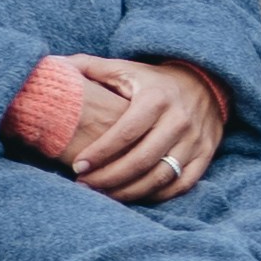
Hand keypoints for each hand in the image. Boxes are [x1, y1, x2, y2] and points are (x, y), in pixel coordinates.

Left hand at [63, 57, 227, 202]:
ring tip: (103, 194)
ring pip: (160, 177)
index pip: (125, 132)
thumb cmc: (154, 80)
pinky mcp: (206, 154)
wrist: (206, 83)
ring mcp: (195, 139)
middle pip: (141, 160)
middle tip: (85, 185)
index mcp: (157, 98)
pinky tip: (134, 195)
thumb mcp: (126, 68)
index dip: (100, 153)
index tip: (78, 166)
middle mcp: (179, 120)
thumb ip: (90, 67)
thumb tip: (54, 65)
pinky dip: (157, 195)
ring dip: (129, 191)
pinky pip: (181, 184)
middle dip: (109, 178)